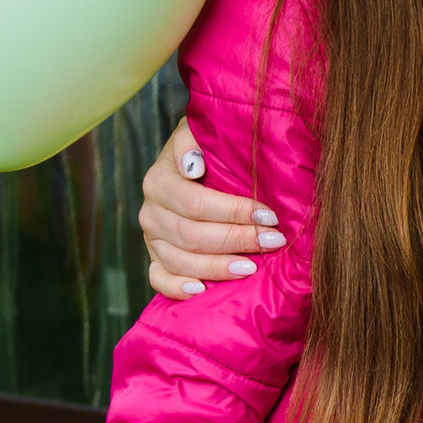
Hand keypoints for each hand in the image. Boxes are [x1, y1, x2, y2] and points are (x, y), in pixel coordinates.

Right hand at [141, 115, 282, 299]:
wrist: (191, 166)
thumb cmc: (206, 151)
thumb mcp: (199, 132)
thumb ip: (192, 141)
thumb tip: (192, 165)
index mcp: (159, 181)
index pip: (197, 204)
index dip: (234, 212)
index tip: (269, 217)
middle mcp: (150, 212)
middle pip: (192, 235)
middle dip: (237, 240)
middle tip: (272, 242)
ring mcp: (151, 239)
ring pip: (180, 261)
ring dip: (218, 267)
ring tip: (251, 267)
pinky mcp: (155, 259)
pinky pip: (160, 280)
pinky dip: (178, 288)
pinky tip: (202, 290)